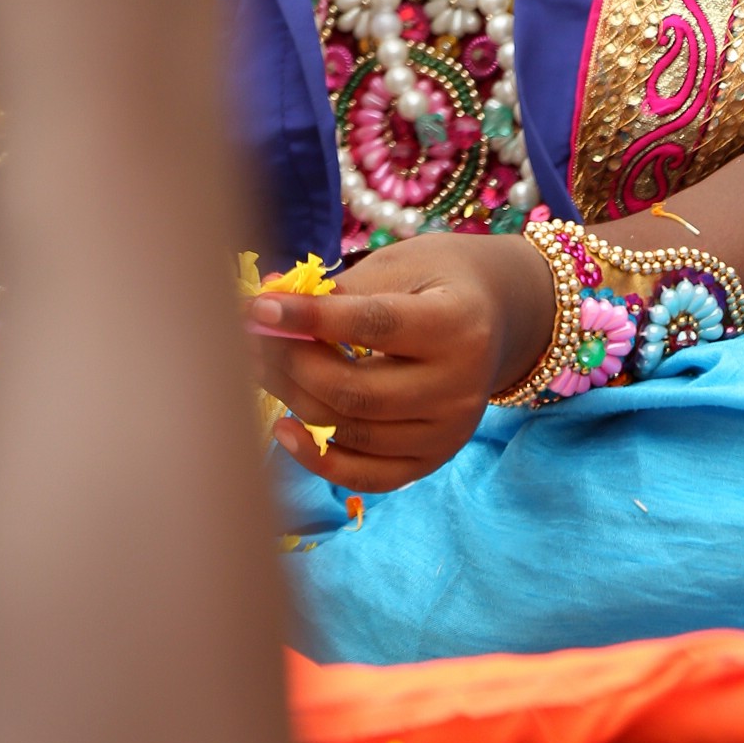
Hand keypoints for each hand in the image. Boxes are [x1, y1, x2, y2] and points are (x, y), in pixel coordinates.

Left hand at [248, 231, 553, 491]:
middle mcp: (460, 386)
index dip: (310, 318)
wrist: (495, 316)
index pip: (374, 325)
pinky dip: (319, 459)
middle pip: (356, 390)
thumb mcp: (399, 267)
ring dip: (293, 400)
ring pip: (353, 432)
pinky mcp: (433, 460)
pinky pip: (368, 476)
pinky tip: (283, 427)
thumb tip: (266, 308)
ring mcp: (449, 432)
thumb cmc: (435, 279)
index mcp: (458, 323)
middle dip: (291, 364)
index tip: (257, 307)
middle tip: (248, 339)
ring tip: (259, 367)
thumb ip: (338, 292)